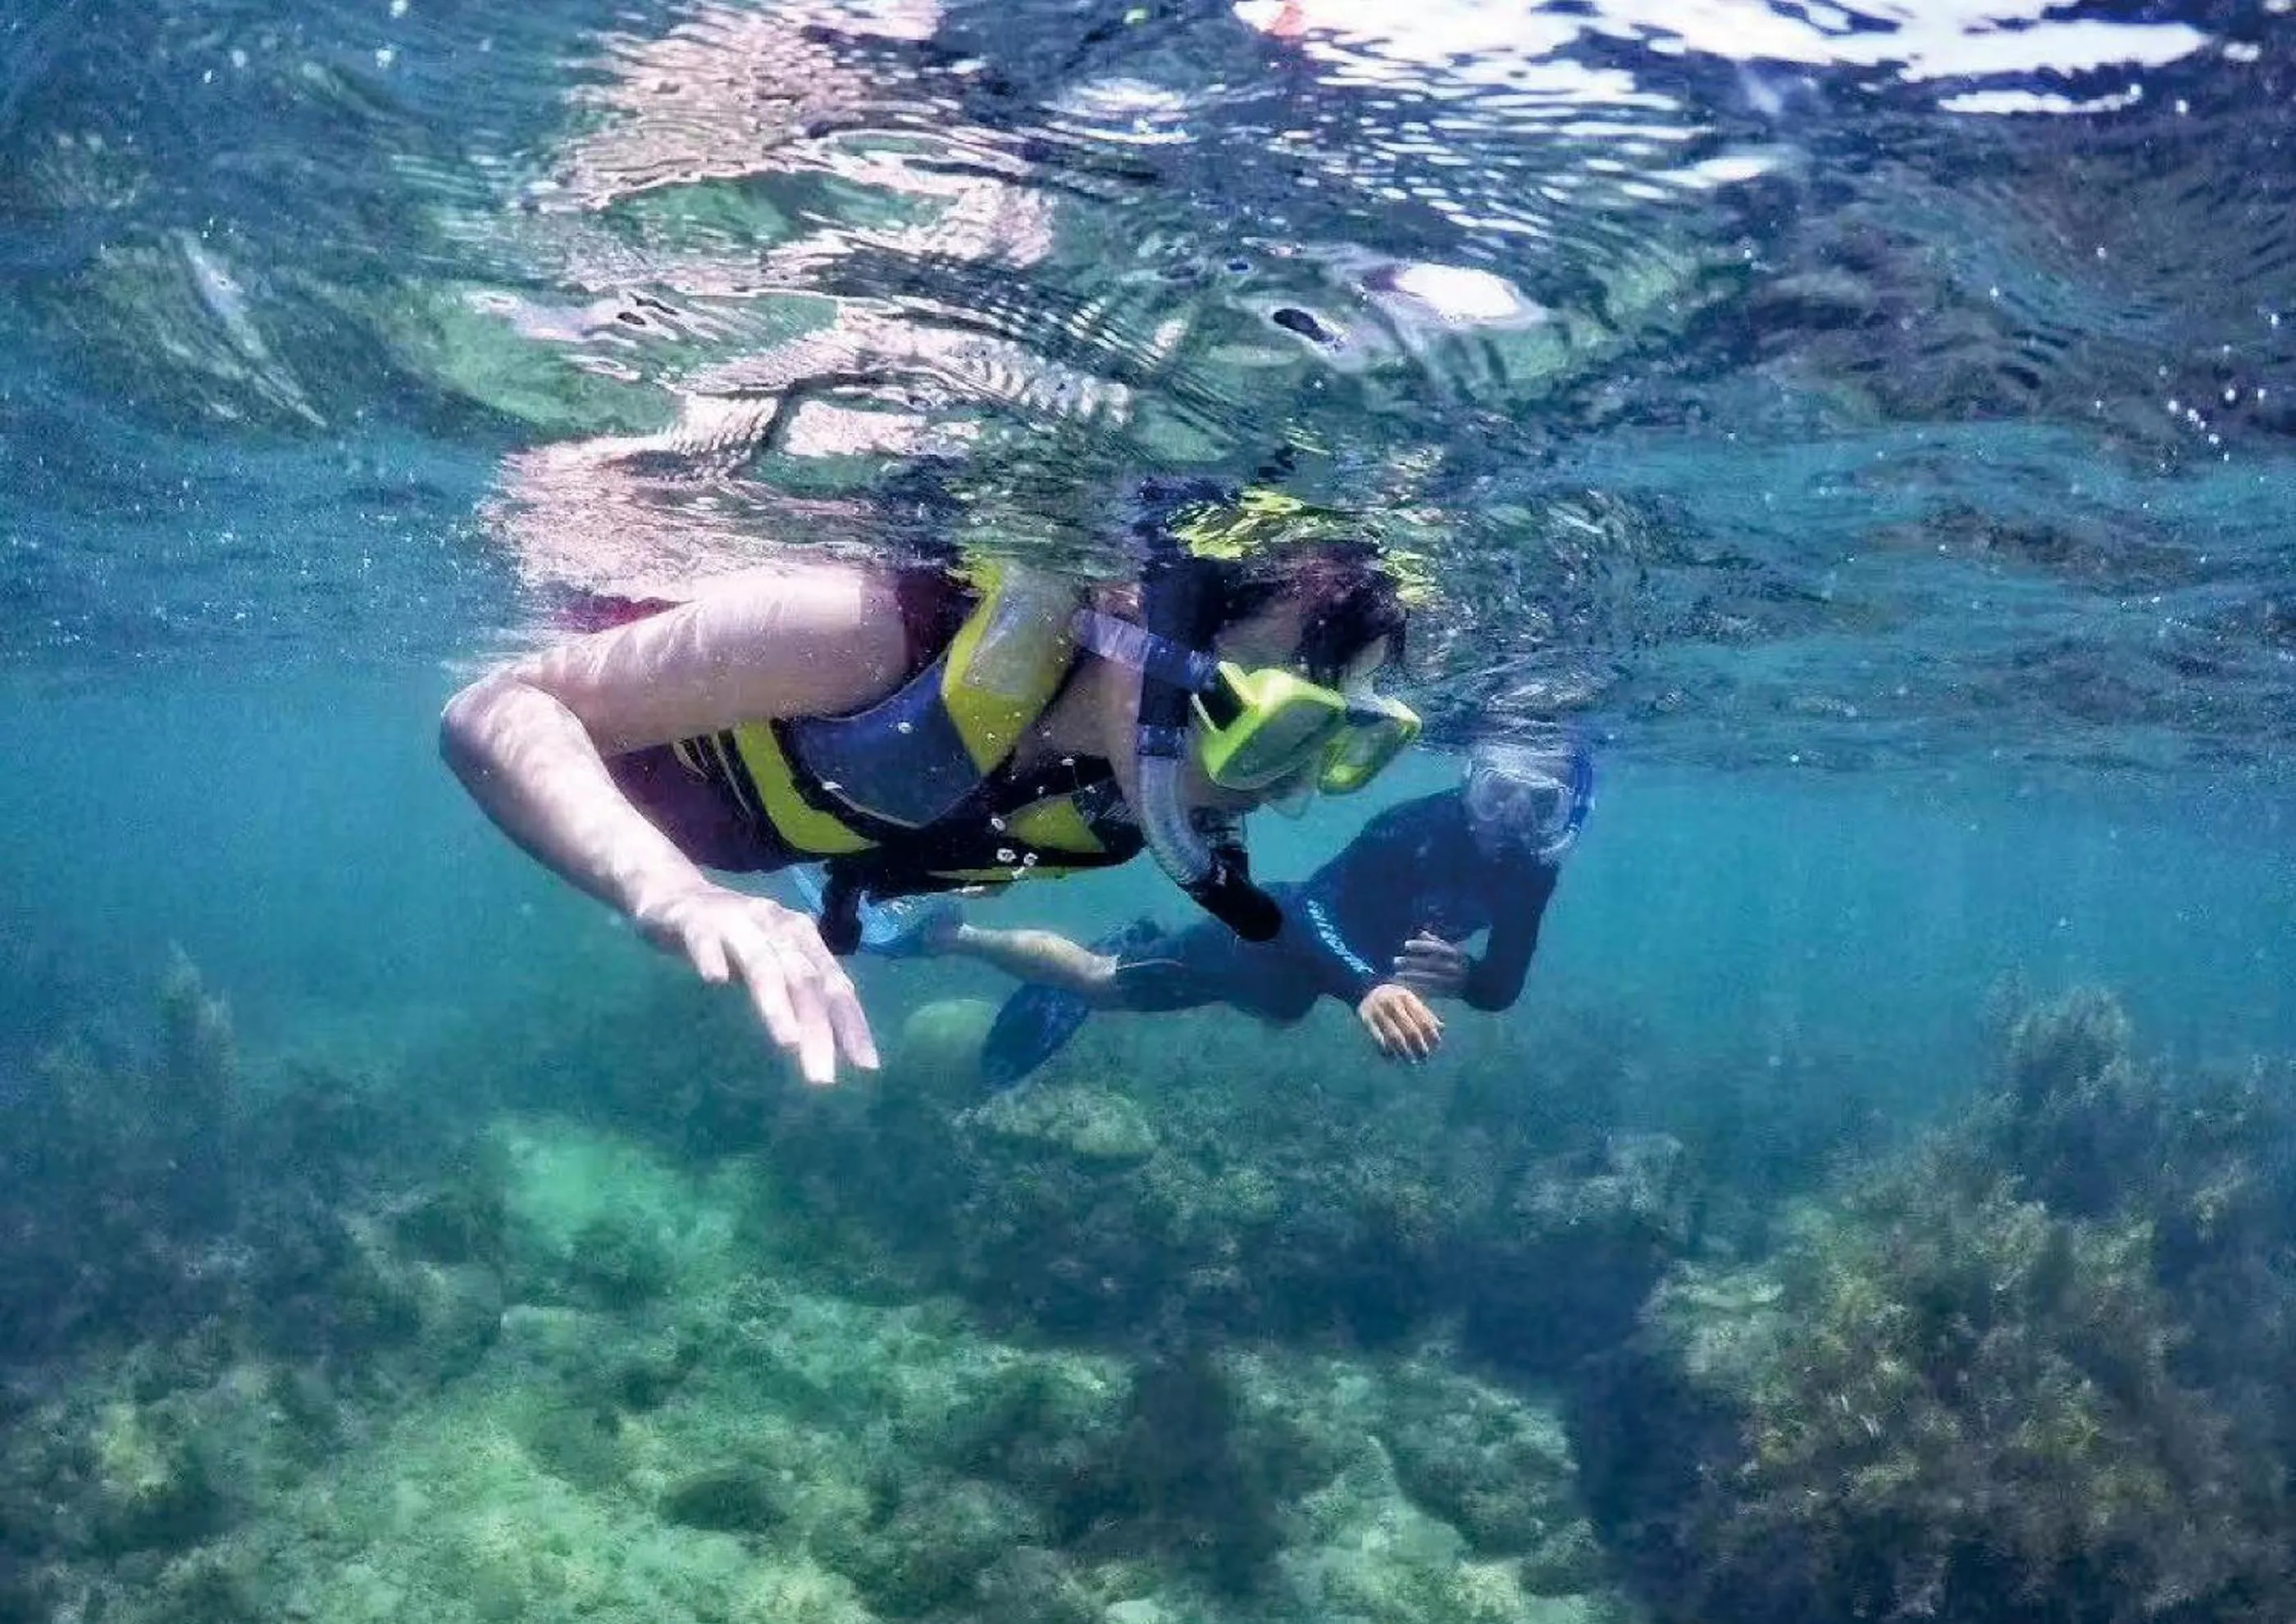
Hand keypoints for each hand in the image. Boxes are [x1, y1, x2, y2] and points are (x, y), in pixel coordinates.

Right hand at [632, 882, 878, 1084]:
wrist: (673, 893)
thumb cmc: (733, 938)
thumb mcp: (773, 962)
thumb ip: (798, 993)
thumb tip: (830, 1045)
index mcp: (801, 938)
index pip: (835, 984)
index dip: (851, 1024)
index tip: (866, 1066)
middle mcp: (776, 925)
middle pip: (804, 980)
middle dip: (817, 1029)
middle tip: (822, 1079)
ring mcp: (736, 921)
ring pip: (761, 964)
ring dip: (776, 1004)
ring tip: (788, 1043)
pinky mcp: (694, 921)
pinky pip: (704, 940)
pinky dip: (711, 958)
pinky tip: (715, 981)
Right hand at [1356, 982, 1443, 1062]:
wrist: (1364, 987)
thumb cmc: (1393, 998)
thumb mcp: (1409, 999)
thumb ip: (1424, 1012)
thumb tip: (1441, 1028)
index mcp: (1407, 997)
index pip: (1423, 1019)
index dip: (1432, 1035)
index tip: (1436, 1046)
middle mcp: (1393, 1003)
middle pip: (1411, 1030)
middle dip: (1419, 1047)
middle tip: (1424, 1058)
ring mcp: (1378, 1011)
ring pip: (1395, 1037)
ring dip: (1404, 1052)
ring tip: (1410, 1062)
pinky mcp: (1365, 1019)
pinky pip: (1377, 1039)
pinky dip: (1386, 1051)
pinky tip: (1392, 1059)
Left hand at [1392, 931, 1472, 998]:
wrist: (1478, 983)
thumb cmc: (1461, 962)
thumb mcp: (1453, 949)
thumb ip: (1437, 942)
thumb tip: (1422, 933)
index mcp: (1455, 954)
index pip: (1436, 947)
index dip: (1420, 946)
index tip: (1405, 945)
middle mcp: (1454, 967)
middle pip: (1430, 964)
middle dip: (1412, 962)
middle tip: (1396, 961)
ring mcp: (1451, 981)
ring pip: (1428, 979)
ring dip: (1411, 977)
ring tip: (1397, 975)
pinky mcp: (1448, 993)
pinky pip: (1431, 991)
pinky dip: (1417, 988)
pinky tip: (1405, 986)